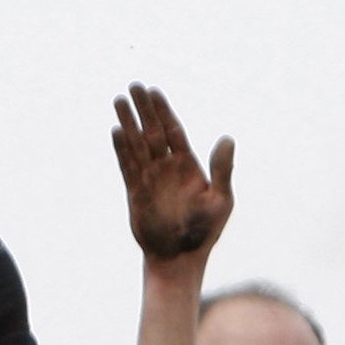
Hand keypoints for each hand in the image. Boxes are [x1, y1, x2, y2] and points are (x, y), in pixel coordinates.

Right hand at [112, 85, 234, 259]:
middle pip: (152, 132)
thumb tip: (227, 139)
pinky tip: (117, 130)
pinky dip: (122, 148)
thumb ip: (222, 169)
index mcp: (188, 167)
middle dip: (144, 110)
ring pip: (137, 144)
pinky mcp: (135, 192)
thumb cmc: (205, 232)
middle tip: (134, 86)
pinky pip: (127, 165)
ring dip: (129, 123)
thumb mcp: (221, 200)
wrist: (180, 259)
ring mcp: (150, 179)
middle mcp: (167, 169)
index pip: (173, 132)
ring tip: (119, 100)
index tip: (154, 92)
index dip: (164, 112)